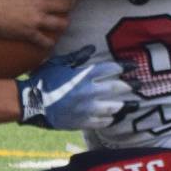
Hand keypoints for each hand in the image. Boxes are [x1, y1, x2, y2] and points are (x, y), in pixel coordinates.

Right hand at [0, 0, 76, 50]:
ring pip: (61, 24)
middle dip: (70, 4)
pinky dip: (48, 43)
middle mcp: (42, 3)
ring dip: (63, 24)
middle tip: (71, 4)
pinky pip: (45, 41)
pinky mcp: (30, 33)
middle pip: (67, 4)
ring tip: (63, 23)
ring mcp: (37, 19)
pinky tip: (49, 44)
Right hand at [17, 44, 138, 130]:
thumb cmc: (44, 80)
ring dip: (123, 105)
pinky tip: (113, 117)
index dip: (124, 67)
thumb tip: (92, 48)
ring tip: (131, 105)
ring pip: (113, 108)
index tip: (132, 66)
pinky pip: (102, 122)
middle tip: (138, 85)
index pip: (111, 69)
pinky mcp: (82, 122)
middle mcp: (89, 92)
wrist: (31, 103)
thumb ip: (78, 57)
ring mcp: (87, 109)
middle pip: (117, 89)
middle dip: (130, 86)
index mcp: (85, 76)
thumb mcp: (60, 63)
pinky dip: (109, 119)